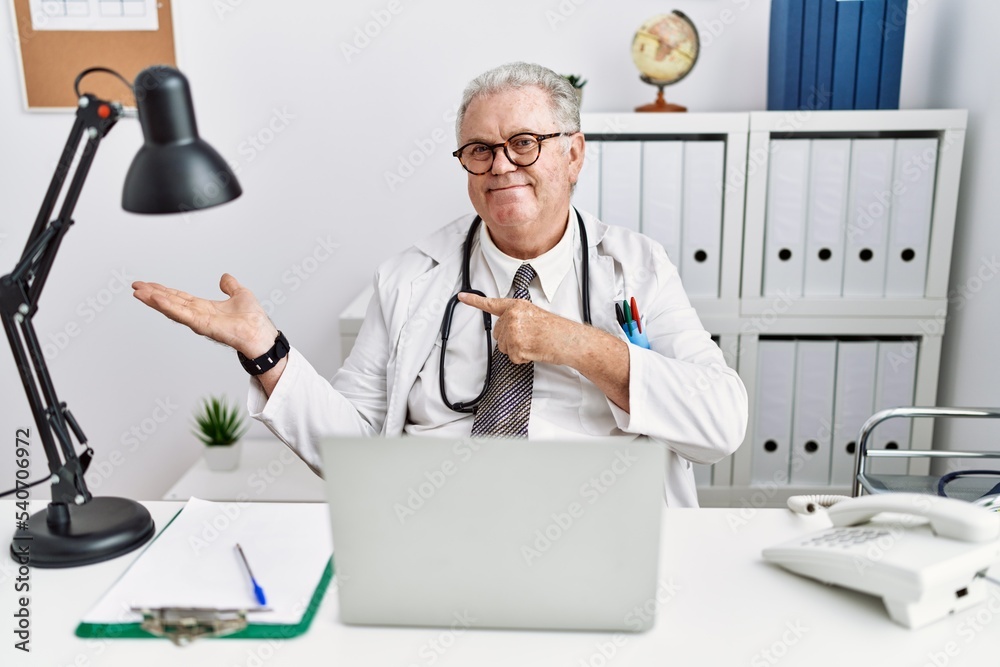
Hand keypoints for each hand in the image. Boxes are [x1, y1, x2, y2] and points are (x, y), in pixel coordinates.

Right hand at [132, 273, 277, 357]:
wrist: (260, 333)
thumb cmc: (253, 319)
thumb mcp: (240, 294)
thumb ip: (230, 286)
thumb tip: (224, 277)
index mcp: (204, 308)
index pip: (179, 297)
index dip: (163, 291)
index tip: (148, 285)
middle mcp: (198, 314)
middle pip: (170, 302)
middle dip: (153, 294)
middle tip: (136, 286)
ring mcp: (198, 320)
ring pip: (172, 308)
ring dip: (155, 300)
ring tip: (139, 292)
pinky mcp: (201, 325)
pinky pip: (182, 314)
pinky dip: (168, 306)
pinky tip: (156, 299)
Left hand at [457, 292, 570, 364]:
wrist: (569, 340)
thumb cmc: (556, 330)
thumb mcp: (535, 315)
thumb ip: (518, 317)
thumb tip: (506, 328)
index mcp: (517, 306)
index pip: (492, 303)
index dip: (474, 301)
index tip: (461, 296)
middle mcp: (513, 316)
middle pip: (498, 334)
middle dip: (510, 339)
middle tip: (530, 338)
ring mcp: (513, 331)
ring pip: (503, 347)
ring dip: (516, 350)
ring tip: (534, 343)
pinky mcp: (516, 346)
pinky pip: (512, 357)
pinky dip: (522, 358)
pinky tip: (534, 351)